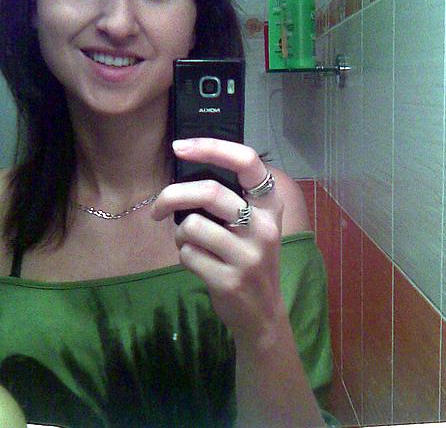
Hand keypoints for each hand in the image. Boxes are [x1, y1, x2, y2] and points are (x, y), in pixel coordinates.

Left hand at [151, 137, 285, 343]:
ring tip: (190, 244)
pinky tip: (198, 264)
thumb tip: (185, 172)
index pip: (247, 161)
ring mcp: (249, 255)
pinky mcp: (230, 280)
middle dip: (173, 195)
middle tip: (158, 208)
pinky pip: (188, 254)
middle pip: (210, 191)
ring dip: (180, 234)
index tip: (180, 146)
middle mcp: (264, 227)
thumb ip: (231, 200)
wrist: (264, 315)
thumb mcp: (254, 226)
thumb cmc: (250, 259)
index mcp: (270, 205)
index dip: (212, 147)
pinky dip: (184, 256)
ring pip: (192, 225)